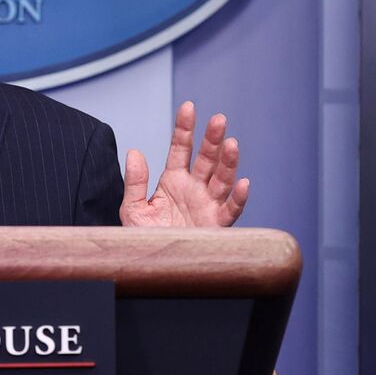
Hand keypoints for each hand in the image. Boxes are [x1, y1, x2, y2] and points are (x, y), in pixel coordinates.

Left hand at [120, 102, 249, 227]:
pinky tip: (242, 183)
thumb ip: (135, 182)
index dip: (185, 129)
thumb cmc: (143, 238)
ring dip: (228, 162)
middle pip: (207, 159)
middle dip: (213, 139)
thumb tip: (134, 152)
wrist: (151, 267)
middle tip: (219, 120)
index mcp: (173, 180)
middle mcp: (194, 189)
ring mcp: (208, 205)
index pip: (181, 149)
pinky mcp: (217, 226)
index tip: (188, 107)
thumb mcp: (132, 209)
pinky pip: (231, 210)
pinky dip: (238, 198)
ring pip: (222, 179)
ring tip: (231, 144)